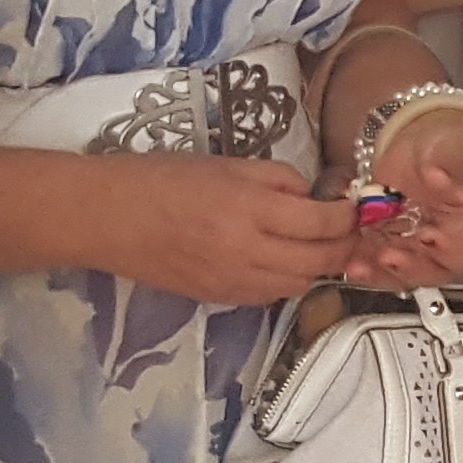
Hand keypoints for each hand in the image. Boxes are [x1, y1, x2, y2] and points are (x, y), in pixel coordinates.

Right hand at [86, 154, 359, 303]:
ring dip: (317, 267)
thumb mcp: (228, 164)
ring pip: (300, 285)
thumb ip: (278, 180)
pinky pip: (270, 296)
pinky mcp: (220, 299)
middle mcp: (247, 252)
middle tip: (348, 230)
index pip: (322, 223)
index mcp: (250, 210)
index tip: (354, 206)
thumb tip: (315, 198)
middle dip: (344, 246)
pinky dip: (286, 281)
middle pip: (320, 261)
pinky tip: (279, 261)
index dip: (347, 216)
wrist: (108, 218)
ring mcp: (234, 281)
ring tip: (315, 245)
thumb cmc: (163, 180)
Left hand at [345, 110, 462, 286]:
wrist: (421, 135)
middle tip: (388, 257)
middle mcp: (448, 243)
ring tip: (359, 266)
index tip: (428, 238)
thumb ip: (448, 162)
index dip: (448, 251)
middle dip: (408, 268)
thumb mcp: (458, 147)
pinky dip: (361, 260)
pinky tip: (347, 258)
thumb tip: (436, 175)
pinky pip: (374, 258)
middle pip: (431, 269)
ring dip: (378, 272)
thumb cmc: (450, 142)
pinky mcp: (388, 239)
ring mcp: (416, 244)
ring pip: (399, 270)